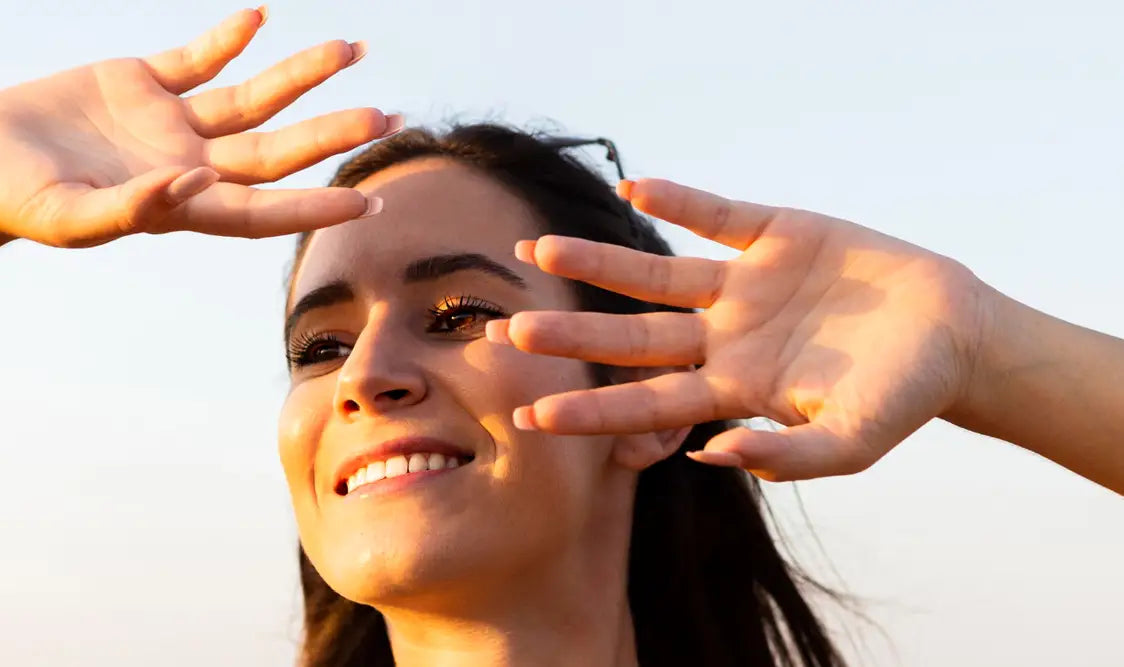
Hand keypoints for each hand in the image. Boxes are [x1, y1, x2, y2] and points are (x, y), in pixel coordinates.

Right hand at [0, 7, 396, 248]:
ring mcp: (170, 122)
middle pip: (276, 149)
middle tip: (388, 117)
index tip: (368, 200)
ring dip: (301, 75)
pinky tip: (260, 18)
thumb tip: (194, 186)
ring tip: (352, 49)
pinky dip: (230, 39)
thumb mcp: (66, 215)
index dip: (313, 206)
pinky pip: (199, 57)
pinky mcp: (143, 81)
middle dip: (331, 134)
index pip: (262, 211)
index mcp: (179, 206)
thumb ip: (130, 209)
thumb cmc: (15, 202)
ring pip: (252, 97)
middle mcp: (188, 164)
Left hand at [487, 178, 995, 481]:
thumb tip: (710, 458)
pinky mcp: (773, 234)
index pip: (648, 403)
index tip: (533, 416)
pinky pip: (714, 214)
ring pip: (655, 273)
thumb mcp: (852, 443)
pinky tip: (633, 186)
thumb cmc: (902, 398)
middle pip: (632, 338)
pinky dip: (678, 199)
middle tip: (509, 334)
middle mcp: (723, 337)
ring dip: (600, 264)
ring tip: (540, 251)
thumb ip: (786, 458)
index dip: (593, 411)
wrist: (952, 333)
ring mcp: (742, 284)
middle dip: (573, 338)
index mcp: (733, 389)